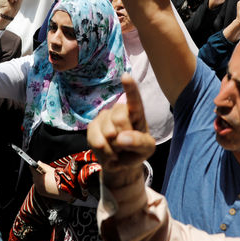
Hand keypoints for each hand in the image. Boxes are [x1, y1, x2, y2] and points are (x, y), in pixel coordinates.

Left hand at [29, 161, 74, 201]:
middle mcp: (37, 185)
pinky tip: (47, 182)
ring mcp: (40, 190)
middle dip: (36, 173)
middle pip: (34, 177)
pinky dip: (42, 184)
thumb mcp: (51, 169)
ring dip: (39, 179)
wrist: (66, 189)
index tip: (33, 164)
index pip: (32, 170)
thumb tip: (38, 162)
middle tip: (41, 169)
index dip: (33, 167)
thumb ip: (43, 165)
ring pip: (37, 182)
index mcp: (38, 179)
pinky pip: (40, 187)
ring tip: (46, 176)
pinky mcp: (43, 194)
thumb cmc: (59, 178)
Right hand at [87, 74, 155, 190]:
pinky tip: (109, 153)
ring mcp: (104, 117)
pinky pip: (96, 140)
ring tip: (118, 150)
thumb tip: (121, 138)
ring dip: (114, 148)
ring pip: (107, 132)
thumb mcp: (147, 149)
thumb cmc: (137, 151)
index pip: (134, 99)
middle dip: (124, 137)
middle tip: (126, 145)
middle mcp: (119, 110)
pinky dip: (105, 152)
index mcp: (136, 112)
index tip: (126, 76)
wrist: (121, 164)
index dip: (130, 88)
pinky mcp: (92, 127)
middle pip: (120, 118)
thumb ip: (139, 142)